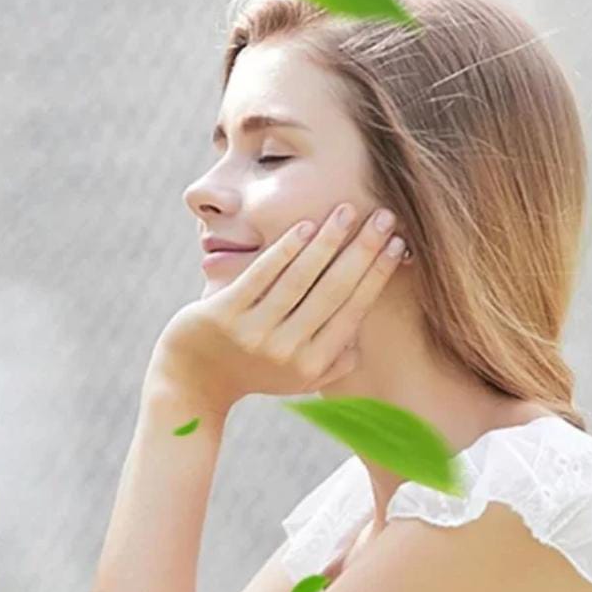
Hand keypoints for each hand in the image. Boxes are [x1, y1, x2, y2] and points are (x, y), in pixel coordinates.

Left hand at [148, 202, 405, 413]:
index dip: (377, 275)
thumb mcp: (296, 380)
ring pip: (300, 279)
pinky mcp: (224, 315)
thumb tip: (362, 339)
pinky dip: (285, 249)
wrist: (192, 381)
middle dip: (363, 250)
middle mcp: (286, 352)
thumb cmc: (251, 373)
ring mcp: (254, 333)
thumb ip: (331, 363)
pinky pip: (261, 275)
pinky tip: (305, 225)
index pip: (353, 311)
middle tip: (385, 216)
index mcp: (311, 364)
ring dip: (328, 241)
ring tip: (347, 210)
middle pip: (334, 291)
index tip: (399, 244)